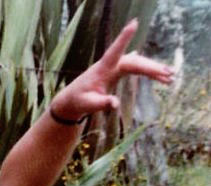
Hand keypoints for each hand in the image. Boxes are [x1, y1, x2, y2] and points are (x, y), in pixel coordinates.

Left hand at [51, 19, 173, 120]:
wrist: (72, 100)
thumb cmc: (79, 101)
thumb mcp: (88, 105)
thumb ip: (101, 104)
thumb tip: (115, 104)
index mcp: (102, 69)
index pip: (115, 51)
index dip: (124, 38)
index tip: (134, 23)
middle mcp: (111, 65)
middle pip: (135, 62)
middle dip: (152, 67)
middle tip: (169, 75)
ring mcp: (115, 67)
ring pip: (138, 64)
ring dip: (154, 70)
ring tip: (170, 78)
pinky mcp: (118, 71)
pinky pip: (136, 68)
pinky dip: (148, 72)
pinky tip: (159, 73)